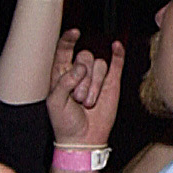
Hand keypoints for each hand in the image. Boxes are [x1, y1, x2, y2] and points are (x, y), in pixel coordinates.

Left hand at [47, 33, 125, 149]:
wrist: (82, 139)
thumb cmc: (64, 122)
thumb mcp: (54, 102)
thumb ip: (64, 82)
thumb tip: (80, 68)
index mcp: (61, 73)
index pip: (64, 49)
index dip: (69, 39)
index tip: (74, 33)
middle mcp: (79, 72)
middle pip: (85, 57)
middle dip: (83, 79)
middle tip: (78, 98)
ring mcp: (96, 77)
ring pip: (99, 65)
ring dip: (94, 85)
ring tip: (88, 102)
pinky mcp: (111, 84)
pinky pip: (116, 63)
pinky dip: (118, 54)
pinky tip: (116, 47)